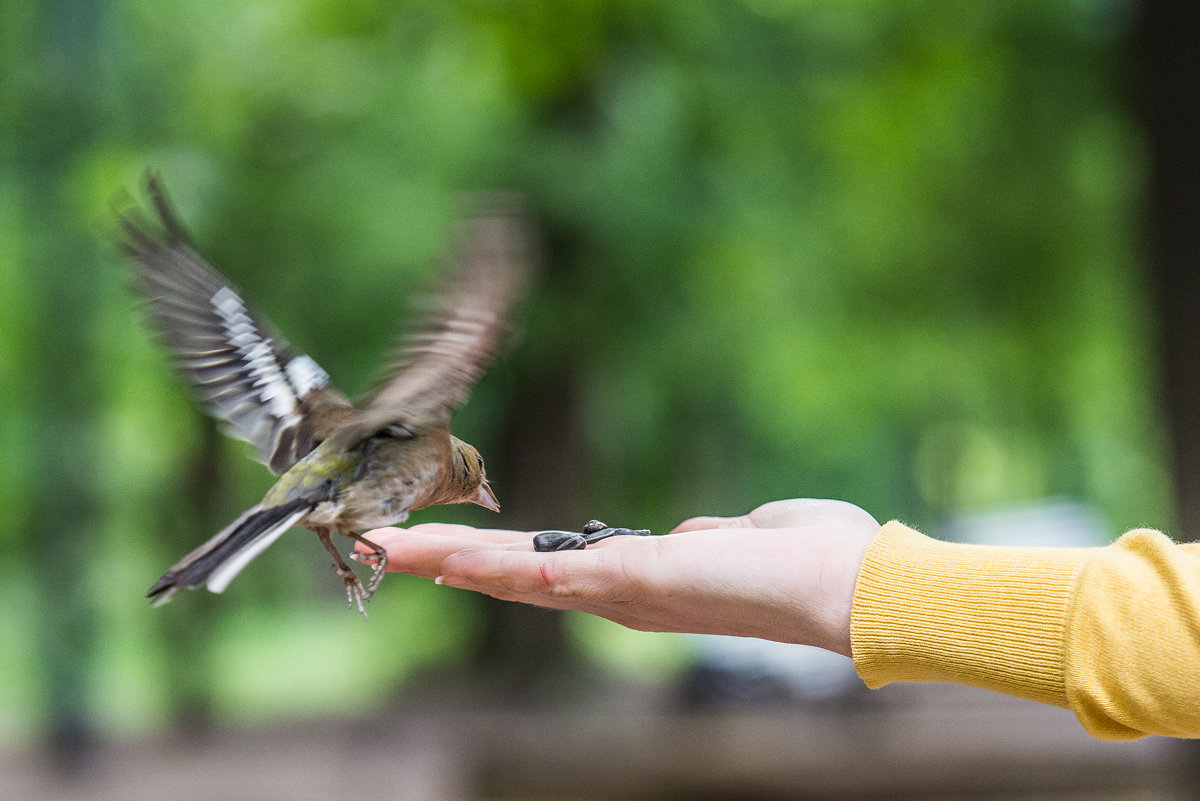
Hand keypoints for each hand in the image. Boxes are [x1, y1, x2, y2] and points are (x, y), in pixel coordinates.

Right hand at [360, 499, 878, 655]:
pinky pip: (543, 574)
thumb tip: (685, 536)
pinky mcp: (629, 581)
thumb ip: (702, 539)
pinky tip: (438, 557)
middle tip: (386, 548)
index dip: (494, 560)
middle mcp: (619, 596)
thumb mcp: (739, 536)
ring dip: (446, 561)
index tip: (447, 546)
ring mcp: (618, 592)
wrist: (852, 588)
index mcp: (641, 582)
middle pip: (514, 578)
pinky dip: (485, 566)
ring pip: (512, 577)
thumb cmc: (811, 559)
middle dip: (447, 561)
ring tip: (388, 548)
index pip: (549, 571)